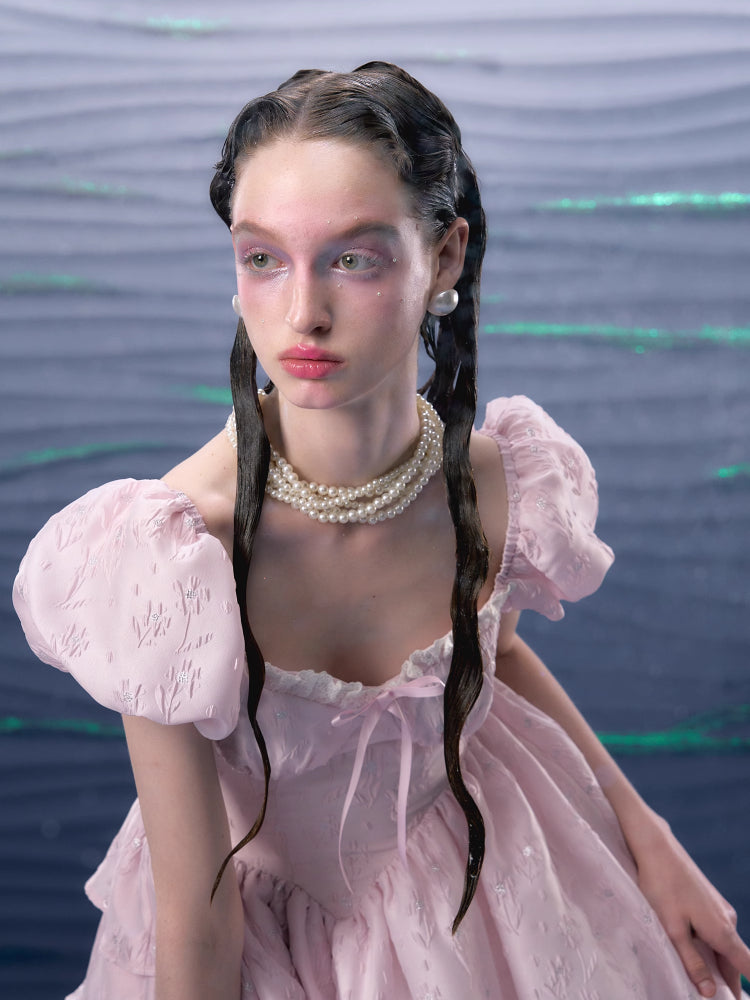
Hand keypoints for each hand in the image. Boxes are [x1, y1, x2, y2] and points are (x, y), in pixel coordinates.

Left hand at [629, 812, 749, 997]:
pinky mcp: (708, 900)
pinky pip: (716, 931)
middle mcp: (727, 919)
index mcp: (722, 931)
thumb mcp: (673, 929)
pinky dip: (710, 946)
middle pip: (734, 959)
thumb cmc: (661, 886)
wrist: (656, 847)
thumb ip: (692, 961)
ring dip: (717, 963)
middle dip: (727, 980)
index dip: (742, 988)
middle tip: (716, 997)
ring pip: (723, 944)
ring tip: (703, 981)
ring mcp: (719, 908)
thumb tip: (710, 991)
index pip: (747, 966)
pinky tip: (695, 951)